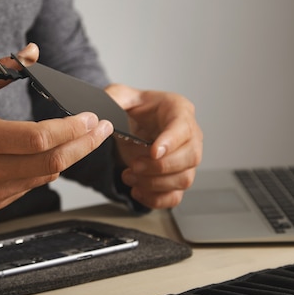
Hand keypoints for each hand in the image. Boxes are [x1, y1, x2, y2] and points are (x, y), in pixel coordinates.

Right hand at [0, 44, 113, 210]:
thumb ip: (3, 69)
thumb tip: (34, 50)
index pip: (41, 138)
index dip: (73, 129)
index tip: (94, 117)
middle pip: (53, 162)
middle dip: (85, 145)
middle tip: (105, 128)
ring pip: (47, 176)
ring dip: (71, 157)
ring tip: (88, 137)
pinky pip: (32, 185)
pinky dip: (49, 168)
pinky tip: (58, 152)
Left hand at [105, 84, 202, 208]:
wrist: (134, 124)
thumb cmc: (135, 108)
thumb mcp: (121, 95)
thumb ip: (113, 98)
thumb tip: (102, 112)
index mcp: (179, 110)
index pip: (183, 127)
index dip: (170, 141)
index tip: (153, 152)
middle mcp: (190, 135)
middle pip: (191, 157)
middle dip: (160, 166)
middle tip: (135, 165)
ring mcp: (186, 159)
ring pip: (184, 179)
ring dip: (155, 183)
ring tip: (130, 176)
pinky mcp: (177, 177)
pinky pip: (175, 196)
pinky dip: (156, 199)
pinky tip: (137, 190)